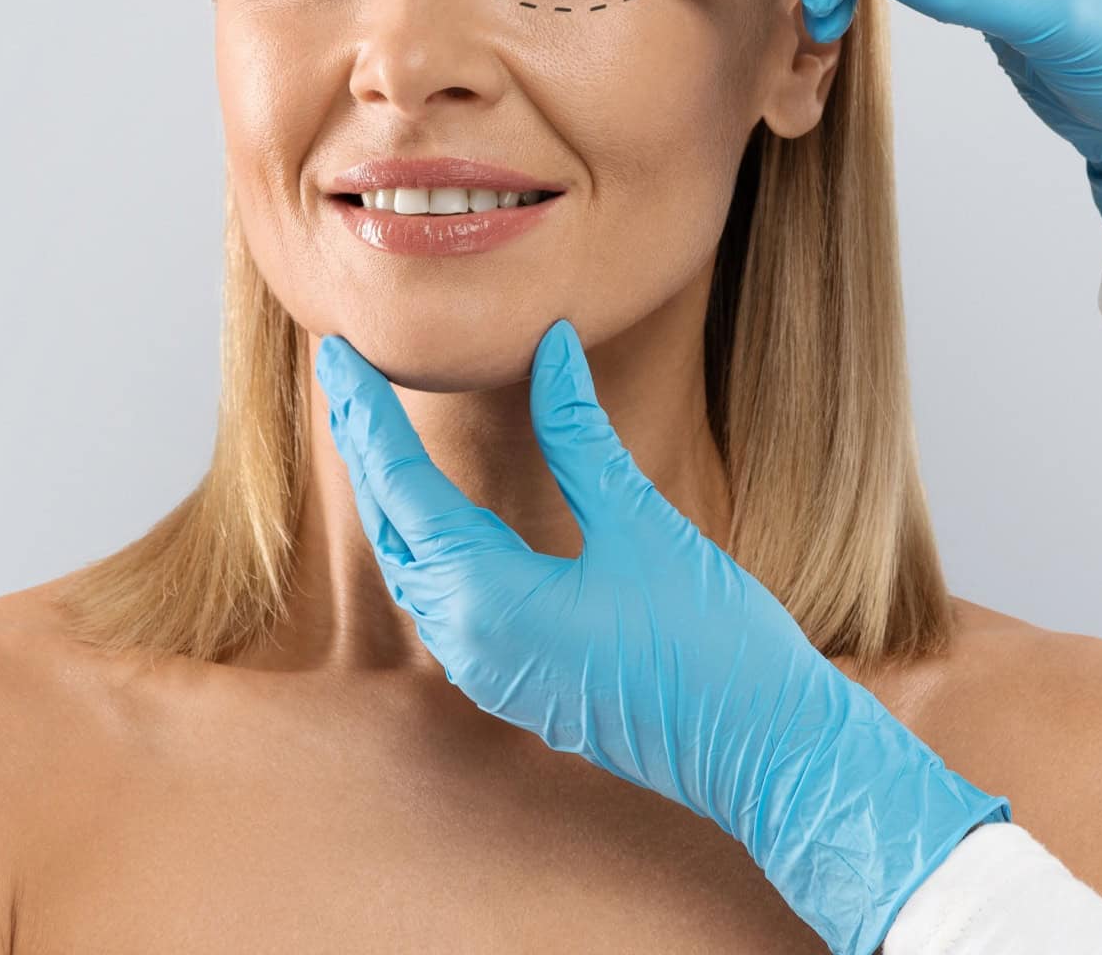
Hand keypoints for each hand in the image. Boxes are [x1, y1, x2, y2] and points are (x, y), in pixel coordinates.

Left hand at [313, 320, 1006, 953]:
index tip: (337, 354)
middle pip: (394, 528)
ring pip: (415, 570)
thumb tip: (552, 344)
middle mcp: (469, 642)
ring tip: (374, 431)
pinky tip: (437, 513)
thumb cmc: (715, 644)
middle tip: (342, 374)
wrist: (764, 756)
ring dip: (392, 499)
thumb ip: (581, 435)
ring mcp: (488, 672)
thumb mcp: (643, 523)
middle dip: (366, 449)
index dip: (368, 414)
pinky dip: (428, 543)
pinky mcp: (515, 684)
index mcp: (487, 599)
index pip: (402, 487)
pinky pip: (445, 603)